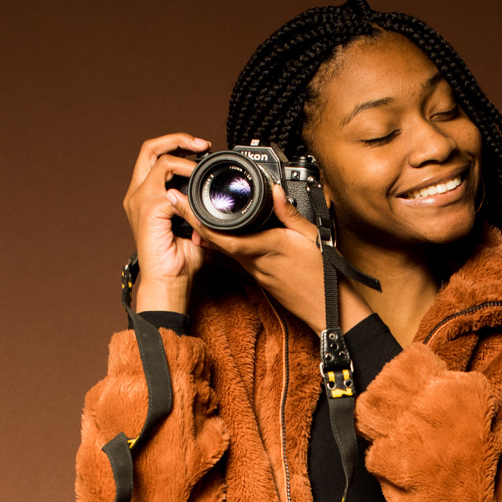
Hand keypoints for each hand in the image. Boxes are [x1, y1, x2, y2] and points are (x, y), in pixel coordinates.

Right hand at [124, 131, 212, 312]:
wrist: (170, 283)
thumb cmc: (179, 263)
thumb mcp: (194, 229)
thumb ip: (199, 210)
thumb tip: (216, 200)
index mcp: (145, 197)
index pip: (155, 158)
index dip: (177, 148)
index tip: (202, 152)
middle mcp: (137, 194)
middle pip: (149, 148)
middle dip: (177, 139)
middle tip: (202, 144)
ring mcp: (139, 200)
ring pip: (159, 158)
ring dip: (184, 155)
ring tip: (202, 161)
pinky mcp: (147, 209)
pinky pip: (168, 182)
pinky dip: (186, 180)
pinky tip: (199, 188)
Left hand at [188, 184, 370, 334]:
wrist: (326, 309)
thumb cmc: (321, 276)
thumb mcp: (311, 237)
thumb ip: (289, 213)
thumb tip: (275, 192)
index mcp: (265, 248)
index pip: (222, 235)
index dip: (196, 218)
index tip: (180, 200)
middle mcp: (253, 262)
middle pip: (214, 239)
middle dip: (192, 219)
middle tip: (175, 199)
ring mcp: (253, 271)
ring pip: (221, 248)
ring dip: (204, 231)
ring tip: (189, 212)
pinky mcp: (256, 276)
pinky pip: (233, 256)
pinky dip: (220, 242)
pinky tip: (213, 233)